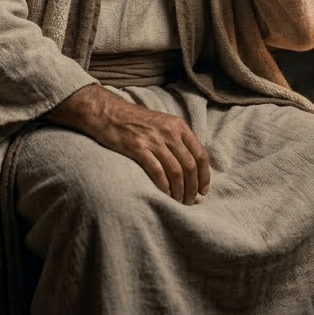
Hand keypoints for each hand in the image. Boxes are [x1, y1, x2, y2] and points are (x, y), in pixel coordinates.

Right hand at [46, 84, 209, 204]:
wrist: (109, 113)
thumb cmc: (136, 121)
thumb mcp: (163, 124)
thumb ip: (177, 140)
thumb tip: (191, 167)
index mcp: (179, 126)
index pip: (200, 154)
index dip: (204, 176)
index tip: (203, 190)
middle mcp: (169, 132)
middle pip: (190, 166)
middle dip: (193, 188)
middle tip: (190, 201)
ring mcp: (154, 140)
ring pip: (176, 172)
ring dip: (180, 191)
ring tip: (178, 201)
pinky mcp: (138, 148)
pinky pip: (157, 172)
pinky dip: (163, 187)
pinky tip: (164, 195)